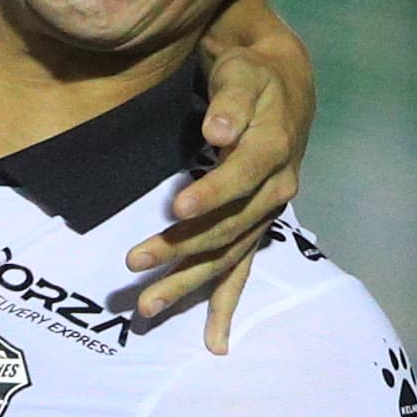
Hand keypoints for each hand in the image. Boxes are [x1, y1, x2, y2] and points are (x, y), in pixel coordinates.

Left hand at [131, 0, 313, 347]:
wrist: (282, 92)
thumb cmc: (254, 80)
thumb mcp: (244, 75)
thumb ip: (231, 102)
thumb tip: (218, 130)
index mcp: (273, 151)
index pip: (240, 178)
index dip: (211, 193)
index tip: (176, 207)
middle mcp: (274, 191)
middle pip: (227, 227)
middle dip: (181, 248)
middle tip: (134, 261)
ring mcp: (265, 216)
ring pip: (227, 257)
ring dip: (188, 284)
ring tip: (147, 308)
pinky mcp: (254, 229)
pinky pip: (241, 272)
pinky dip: (226, 306)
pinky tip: (214, 341)